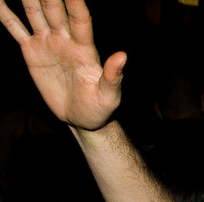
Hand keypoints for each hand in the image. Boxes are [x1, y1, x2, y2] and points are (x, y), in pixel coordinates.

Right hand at [0, 0, 125, 130]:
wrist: (81, 118)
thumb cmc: (99, 107)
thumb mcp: (109, 96)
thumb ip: (114, 76)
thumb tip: (122, 56)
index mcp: (85, 49)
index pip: (81, 20)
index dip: (76, 4)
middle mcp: (65, 40)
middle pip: (55, 9)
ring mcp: (48, 43)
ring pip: (34, 12)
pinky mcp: (31, 51)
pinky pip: (15, 28)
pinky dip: (5, 13)